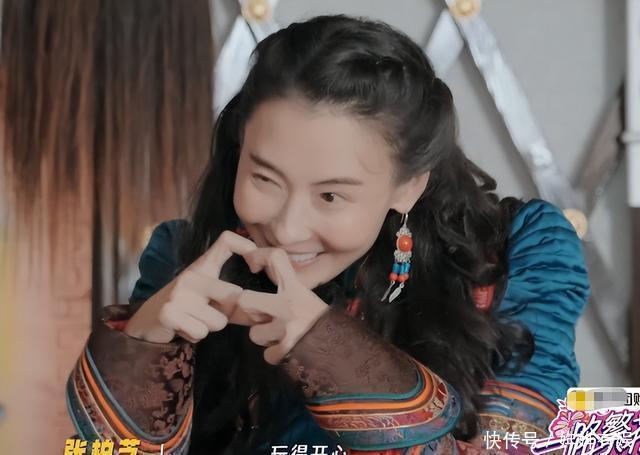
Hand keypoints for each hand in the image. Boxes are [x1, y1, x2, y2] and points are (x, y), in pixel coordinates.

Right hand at [125, 230, 262, 342]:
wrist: (149, 319)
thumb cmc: (190, 306)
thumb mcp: (211, 294)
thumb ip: (237, 300)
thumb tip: (263, 311)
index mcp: (204, 266)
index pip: (227, 240)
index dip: (246, 246)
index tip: (254, 265)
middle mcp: (192, 275)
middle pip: (234, 296)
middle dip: (228, 313)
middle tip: (211, 311)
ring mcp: (178, 293)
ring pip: (218, 321)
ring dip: (209, 327)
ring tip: (194, 318)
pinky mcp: (169, 313)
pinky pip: (201, 332)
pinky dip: (195, 335)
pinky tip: (183, 327)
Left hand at [237, 248, 329, 363]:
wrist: (347, 349)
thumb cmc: (327, 323)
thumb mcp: (309, 300)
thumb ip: (287, 297)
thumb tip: (261, 303)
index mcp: (296, 288)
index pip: (276, 259)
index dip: (259, 256)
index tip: (253, 264)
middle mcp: (287, 304)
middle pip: (246, 299)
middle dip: (249, 311)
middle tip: (260, 316)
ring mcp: (285, 327)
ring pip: (254, 334)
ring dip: (266, 339)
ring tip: (283, 338)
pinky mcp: (285, 349)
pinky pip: (267, 355)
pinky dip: (277, 357)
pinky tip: (290, 353)